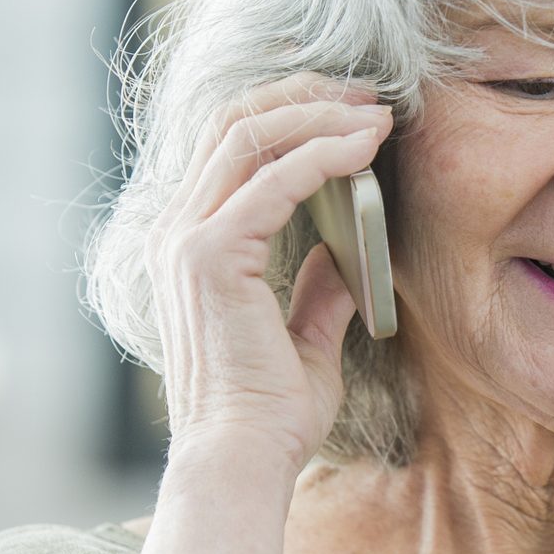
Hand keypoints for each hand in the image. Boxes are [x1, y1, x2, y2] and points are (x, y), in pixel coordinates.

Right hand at [142, 68, 395, 466]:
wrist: (245, 458)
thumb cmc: (271, 415)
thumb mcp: (306, 341)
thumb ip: (318, 292)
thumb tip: (343, 254)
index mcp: (191, 244)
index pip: (230, 147)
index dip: (291, 115)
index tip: (354, 113)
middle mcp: (177, 231)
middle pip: (233, 122)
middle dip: (304, 97)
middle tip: (369, 95)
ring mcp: (187, 239)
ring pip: (248, 135)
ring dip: (318, 114)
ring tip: (376, 113)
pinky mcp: (211, 255)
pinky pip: (273, 179)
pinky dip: (322, 154)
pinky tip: (365, 148)